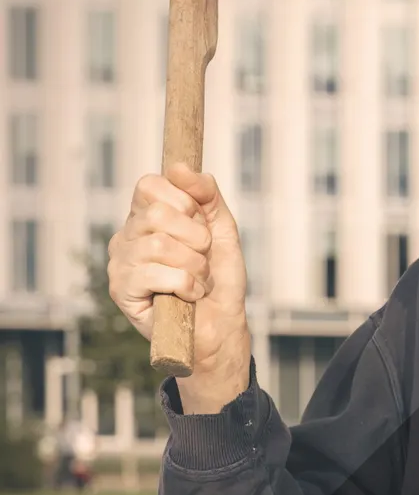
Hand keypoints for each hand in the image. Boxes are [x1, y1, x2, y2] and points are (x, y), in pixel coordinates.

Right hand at [109, 164, 250, 411]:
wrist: (222, 328)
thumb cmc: (219, 282)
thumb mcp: (222, 230)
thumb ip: (207, 195)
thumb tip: (180, 166)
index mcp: (145, 217)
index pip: (149, 185)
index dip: (183, 201)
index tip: (201, 225)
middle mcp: (126, 236)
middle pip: (157, 215)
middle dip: (195, 239)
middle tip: (202, 260)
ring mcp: (120, 263)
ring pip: (159, 246)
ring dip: (194, 266)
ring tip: (198, 282)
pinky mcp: (121, 291)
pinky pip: (155, 273)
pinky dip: (186, 285)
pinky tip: (189, 296)